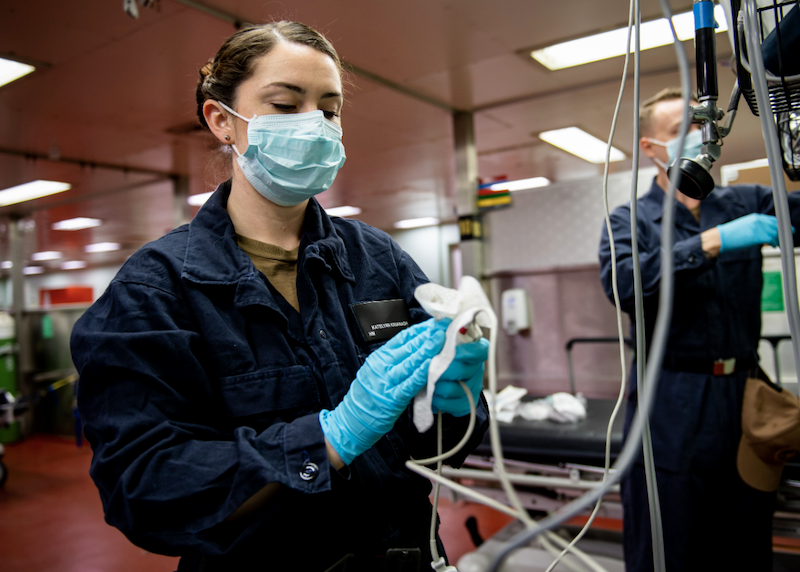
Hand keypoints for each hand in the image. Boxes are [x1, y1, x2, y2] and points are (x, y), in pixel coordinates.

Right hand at [319, 319, 446, 464]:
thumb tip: (417, 348)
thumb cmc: (367, 397)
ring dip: (427, 350)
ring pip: (410, 362)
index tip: (434, 323)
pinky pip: (410, 384)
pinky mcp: (392, 398)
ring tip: (441, 340)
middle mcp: (382, 366)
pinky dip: (421, 374)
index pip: (402, 338)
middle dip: (428, 336)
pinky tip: (432, 366)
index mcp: (379, 358)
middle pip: (409, 347)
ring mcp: (387, 382)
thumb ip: (393, 360)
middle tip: (444, 327)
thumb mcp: (376, 372)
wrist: (352, 420)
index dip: (420, 329)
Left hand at [431, 338, 488, 416]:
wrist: (434, 380)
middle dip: (446, 370)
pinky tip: (432, 395)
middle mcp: (477, 369)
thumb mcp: (438, 341)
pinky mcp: (465, 404)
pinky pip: (453, 405)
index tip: (455, 351)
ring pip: (457, 389)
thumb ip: (441, 331)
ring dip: (439, 386)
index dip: (469, 351)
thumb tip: (441, 323)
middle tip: (432, 368)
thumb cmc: (438, 356)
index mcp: (474, 350)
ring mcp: (473, 387)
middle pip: (466, 370)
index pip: (481, 349)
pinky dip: (439, 401)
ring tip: (428, 382)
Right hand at [717, 213, 790, 252]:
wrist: (721, 238)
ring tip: (777, 243)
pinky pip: (771, 239)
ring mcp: (758, 228)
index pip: (772, 220)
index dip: (777, 226)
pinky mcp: (758, 236)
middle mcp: (758, 221)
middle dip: (781, 232)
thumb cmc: (730, 234)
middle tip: (783, 238)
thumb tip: (762, 232)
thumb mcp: (744, 226)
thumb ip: (755, 227)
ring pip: (775, 232)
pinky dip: (774, 243)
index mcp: (755, 217)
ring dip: (778, 238)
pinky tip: (773, 246)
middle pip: (776, 225)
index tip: (781, 230)